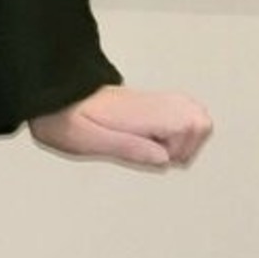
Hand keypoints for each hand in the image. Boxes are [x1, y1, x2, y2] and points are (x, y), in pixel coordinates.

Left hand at [28, 85, 212, 168]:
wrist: (57, 98)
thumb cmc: (68, 120)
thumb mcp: (91, 140)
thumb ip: (129, 147)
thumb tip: (163, 159)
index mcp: (143, 110)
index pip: (193, 125)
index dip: (178, 150)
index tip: (155, 155)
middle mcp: (155, 101)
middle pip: (201, 121)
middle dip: (187, 145)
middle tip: (157, 153)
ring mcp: (156, 100)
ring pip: (195, 117)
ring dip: (184, 139)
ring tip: (156, 147)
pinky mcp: (151, 103)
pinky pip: (182, 114)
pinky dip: (177, 132)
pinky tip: (154, 139)